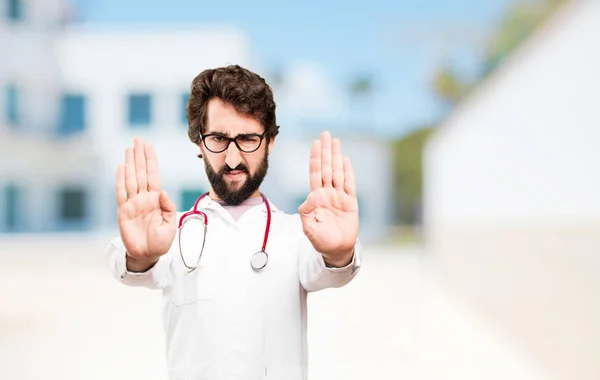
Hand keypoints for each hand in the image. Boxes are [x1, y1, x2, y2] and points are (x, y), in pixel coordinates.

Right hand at [116, 138, 176, 270]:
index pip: (153, 175)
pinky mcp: (123, 211)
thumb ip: (168, 207)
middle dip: (140, 156)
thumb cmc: (161, 241)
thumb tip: (162, 192)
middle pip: (141, 172)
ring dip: (130, 163)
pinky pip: (121, 193)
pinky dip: (120, 180)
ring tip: (129, 148)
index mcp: (157, 200)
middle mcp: (144, 198)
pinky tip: (120, 167)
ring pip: (131, 179)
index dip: (151, 160)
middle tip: (137, 139)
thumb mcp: (170, 224)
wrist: (147, 255)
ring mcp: (133, 203)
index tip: (149, 146)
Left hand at [298, 131, 358, 266]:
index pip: (315, 173)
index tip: (315, 144)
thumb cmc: (320, 240)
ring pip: (337, 172)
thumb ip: (307, 213)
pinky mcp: (350, 202)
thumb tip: (309, 198)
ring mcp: (339, 197)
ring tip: (335, 141)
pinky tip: (345, 160)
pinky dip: (348, 172)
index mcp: (316, 198)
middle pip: (326, 167)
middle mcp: (327, 193)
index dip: (314, 158)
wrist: (336, 250)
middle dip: (326, 151)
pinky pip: (350, 184)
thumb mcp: (308, 228)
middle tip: (326, 134)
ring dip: (336, 157)